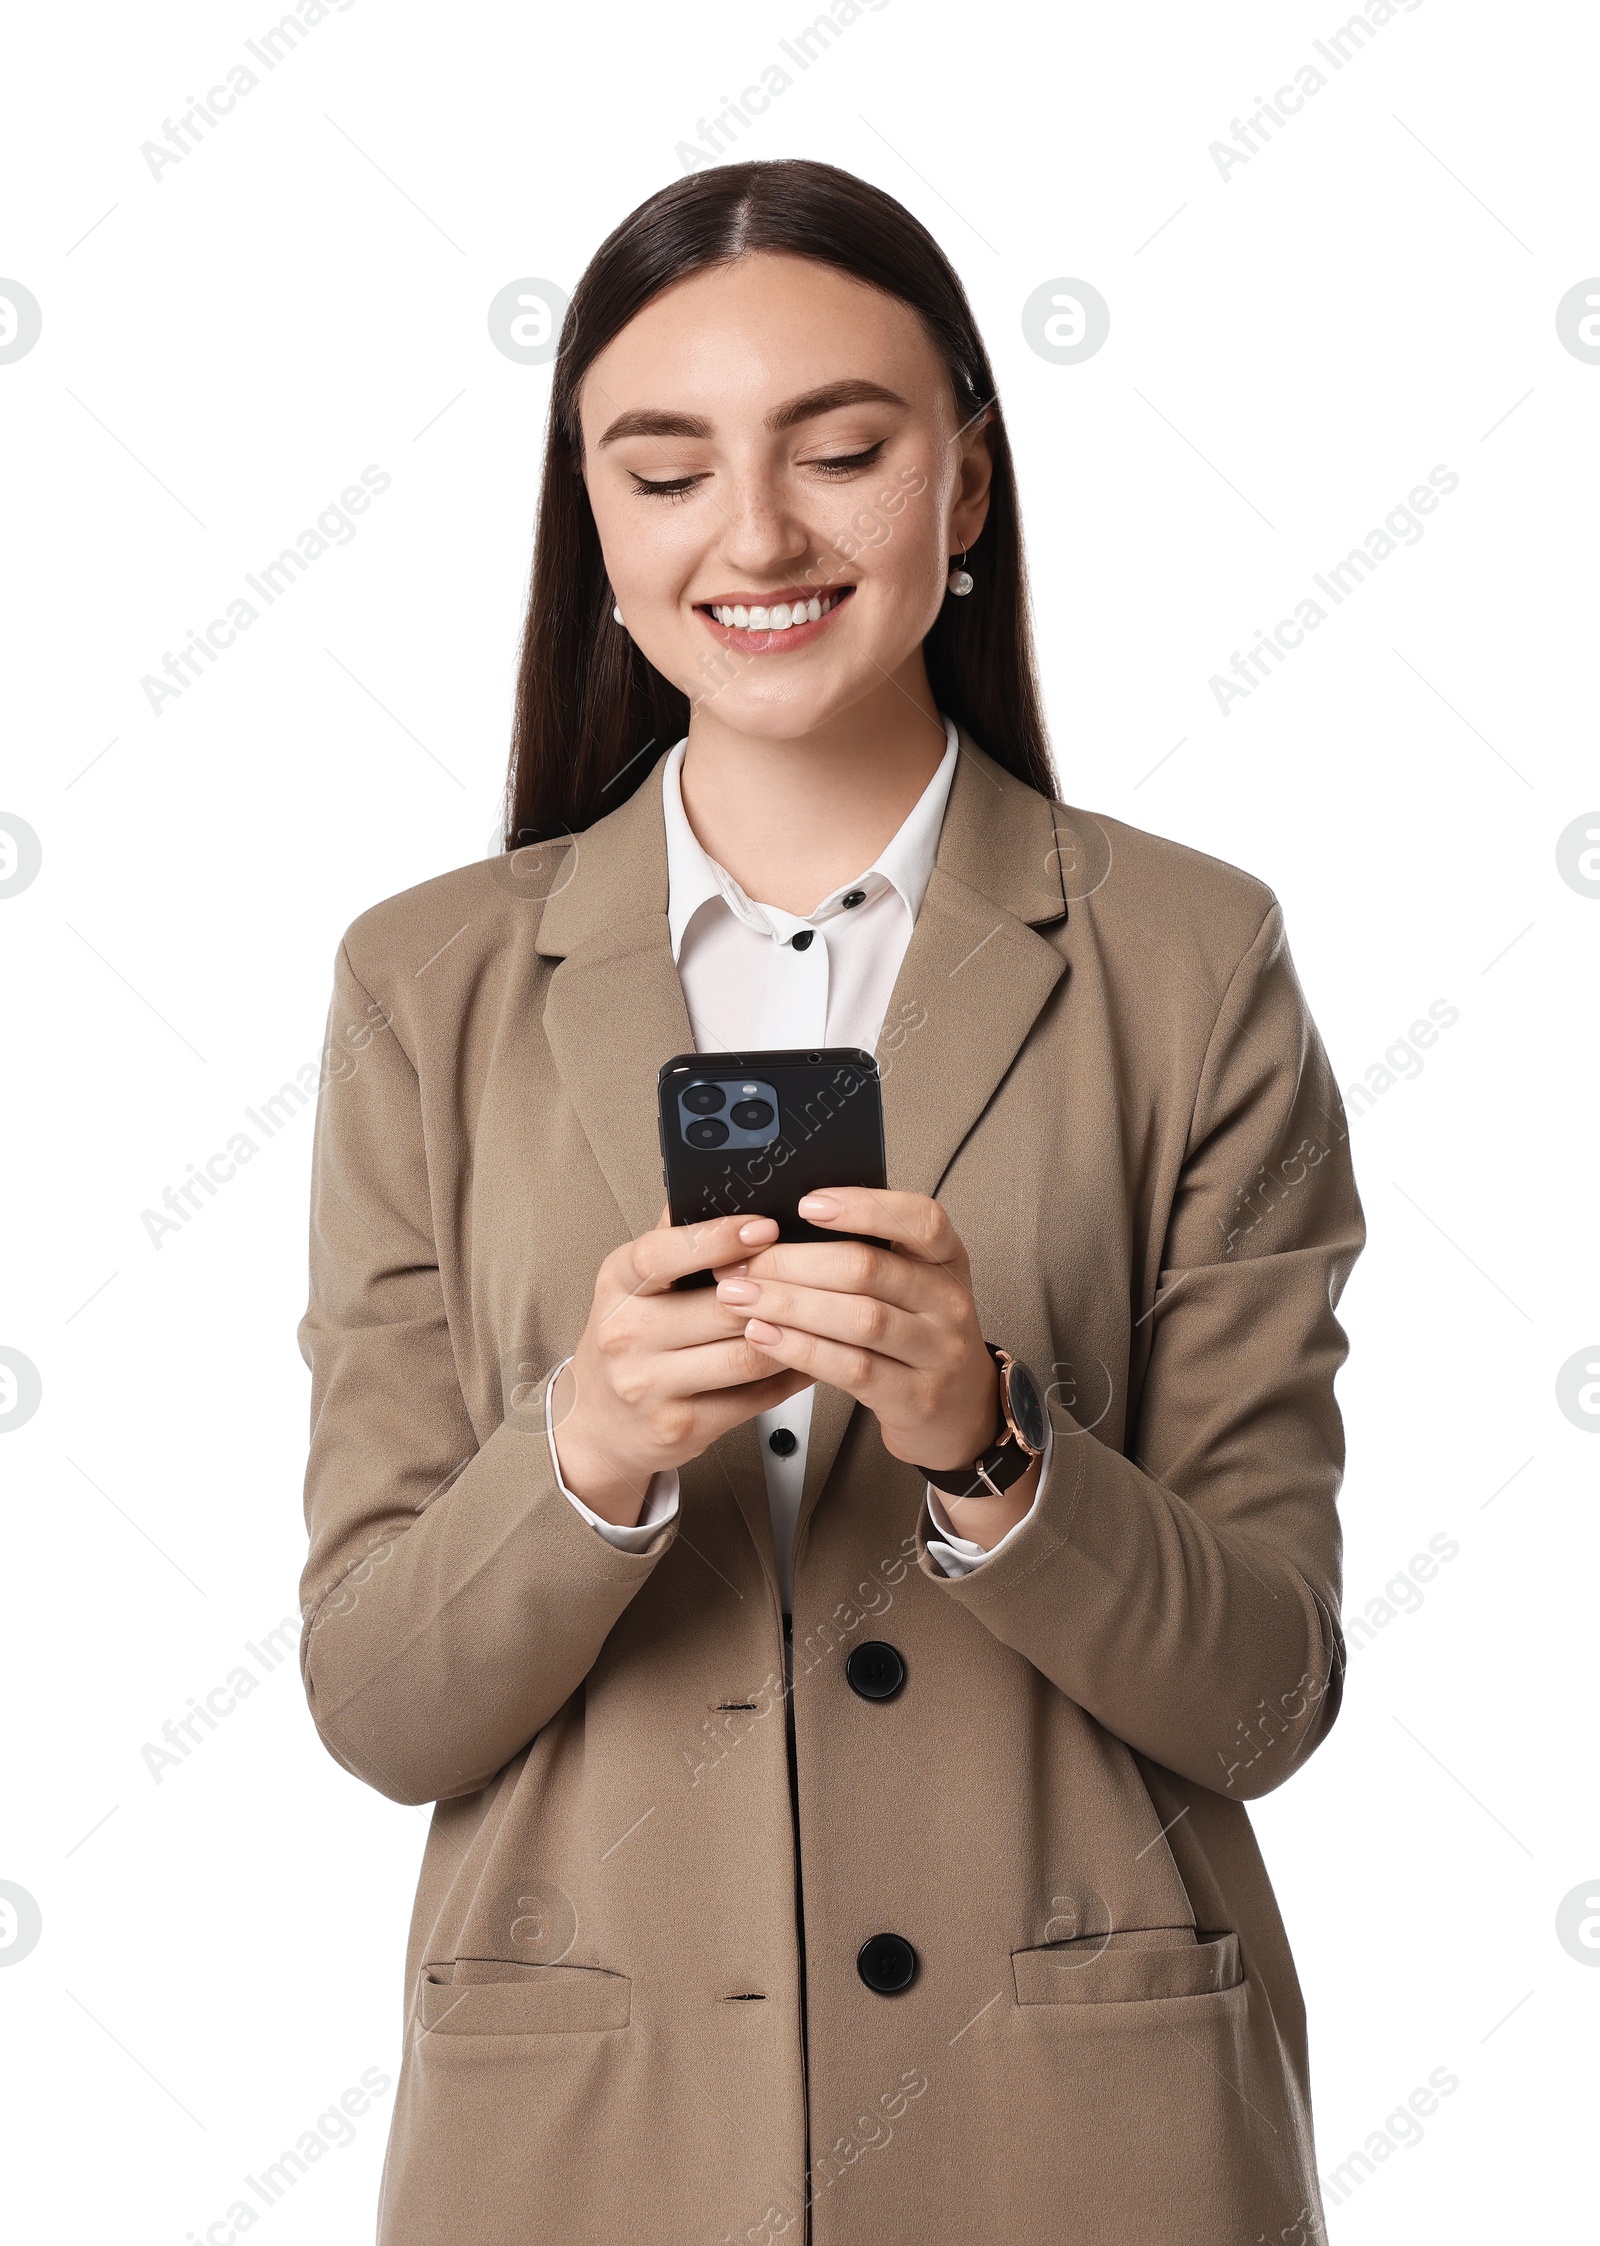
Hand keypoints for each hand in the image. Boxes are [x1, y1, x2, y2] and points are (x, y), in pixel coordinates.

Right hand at [552, 1206, 812, 1527]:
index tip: (766, 1226)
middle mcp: (626, 1332)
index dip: (719, 1237)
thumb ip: (677, 1236)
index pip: (663, 1253)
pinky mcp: (681, 1426)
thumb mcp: (636, 1282)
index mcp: (618, 1283)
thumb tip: (725, 1180)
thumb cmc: (631, 1339)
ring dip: (794, 1334)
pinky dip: (792, 1374)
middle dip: (778, 1289)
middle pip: (722, 1306)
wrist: (599, 1423)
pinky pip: (755, 1397)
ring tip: (827, 1313)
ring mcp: (650, 1384)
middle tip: (824, 1271)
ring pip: (747, 1353)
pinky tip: (812, 1355)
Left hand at [711, 1187, 1037, 1547]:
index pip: (919, 1218)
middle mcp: (948, 1301)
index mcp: (946, 1259)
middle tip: (744, 1263)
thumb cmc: (919, 1337)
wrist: (958, 1412)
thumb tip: (780, 1227)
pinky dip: (801, 1349)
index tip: (806, 1205)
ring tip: (741, 1297)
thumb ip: (865, 1254)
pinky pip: (852, 1368)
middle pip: (869, 1269)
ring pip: (858, 1319)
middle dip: (795, 1262)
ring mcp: (938, 1352)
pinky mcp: (915, 1397)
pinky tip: (765, 1337)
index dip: (862, 1207)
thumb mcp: (910, 1285)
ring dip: (789, 1305)